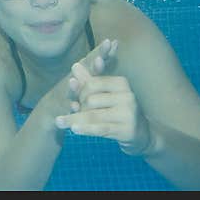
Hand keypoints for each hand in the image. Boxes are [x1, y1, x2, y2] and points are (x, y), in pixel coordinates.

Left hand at [55, 38, 153, 155]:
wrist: (141, 134)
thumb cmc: (118, 110)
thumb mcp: (104, 94)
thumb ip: (89, 81)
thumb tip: (74, 65)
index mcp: (121, 83)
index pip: (91, 83)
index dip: (79, 92)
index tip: (75, 101)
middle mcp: (127, 95)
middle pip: (90, 100)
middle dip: (79, 108)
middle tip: (77, 115)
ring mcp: (128, 113)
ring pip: (93, 115)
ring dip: (74, 119)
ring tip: (59, 122)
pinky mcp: (127, 129)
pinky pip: (101, 128)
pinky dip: (85, 128)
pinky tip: (73, 129)